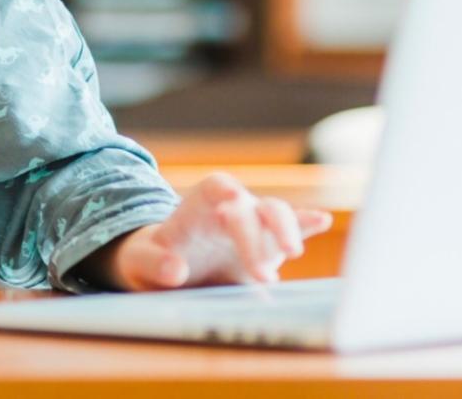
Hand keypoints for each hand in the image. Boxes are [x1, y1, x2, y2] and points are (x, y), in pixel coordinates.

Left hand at [91, 173, 332, 290]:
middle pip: (253, 207)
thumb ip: (155, 265)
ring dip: (288, 230)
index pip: (214, 187)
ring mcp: (254, 225)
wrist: (168, 269)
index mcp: (198, 207)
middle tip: (263, 276)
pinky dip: (306, 224)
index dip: (223, 189)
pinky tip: (321, 220)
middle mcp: (232, 209)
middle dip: (259, 234)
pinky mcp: (269, 246)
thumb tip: (176, 270)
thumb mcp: (140, 262)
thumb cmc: (151, 259)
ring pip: (277, 214)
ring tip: (292, 253)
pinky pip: (292, 230)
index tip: (231, 196)